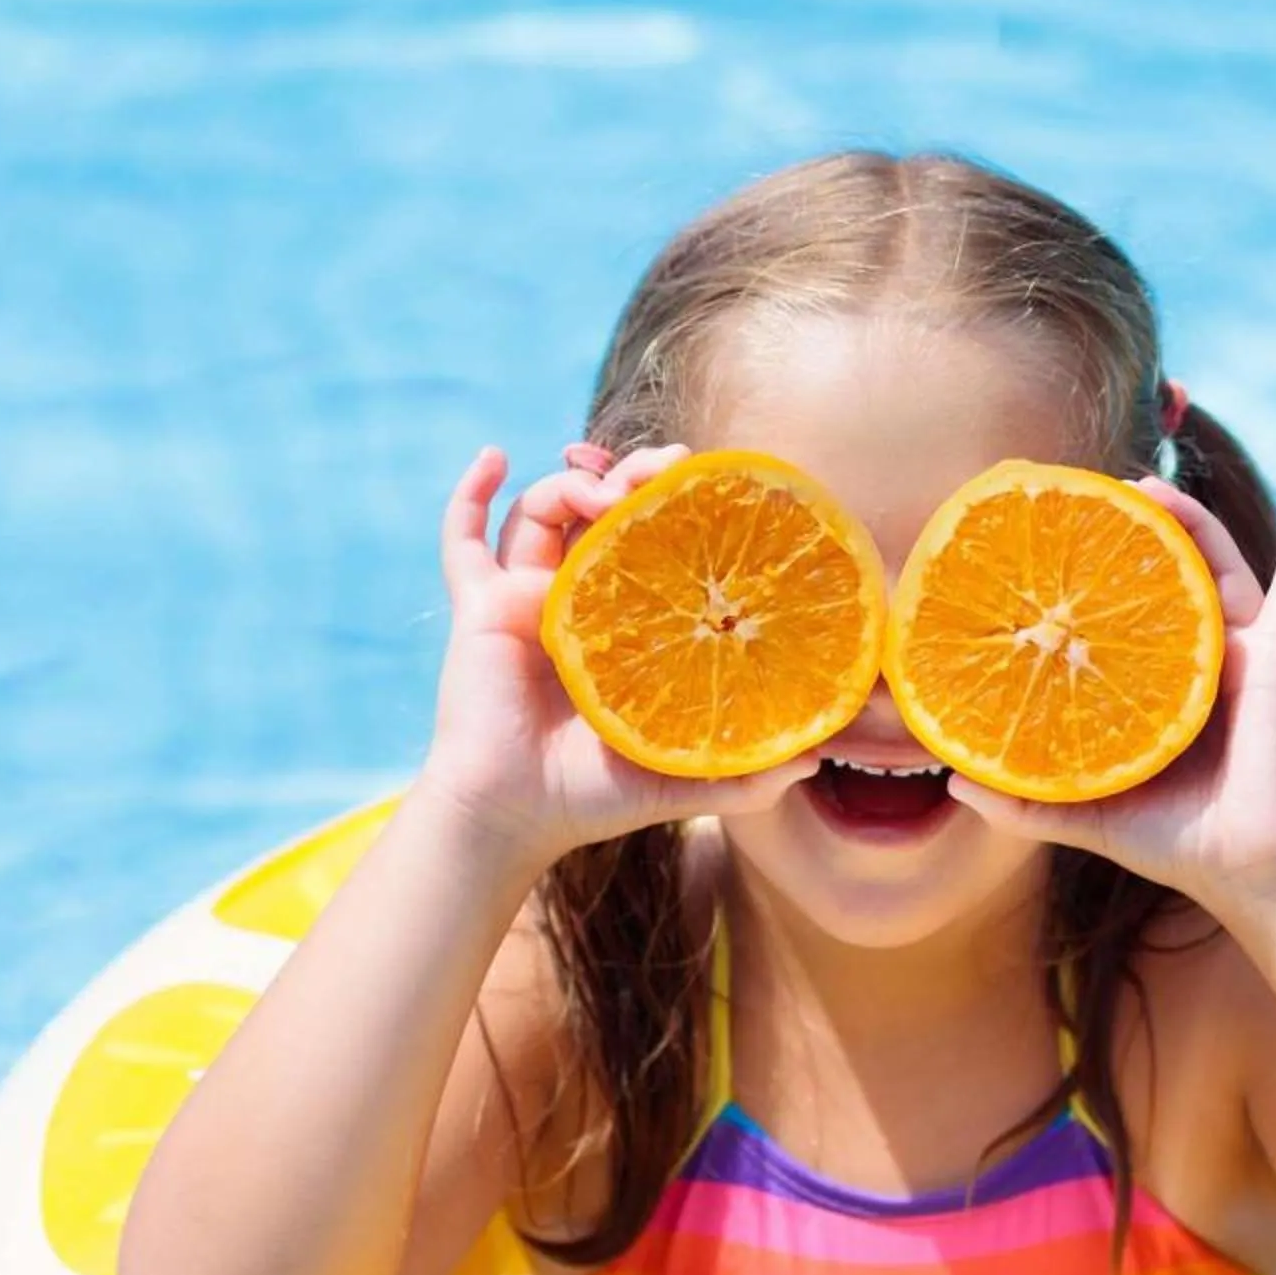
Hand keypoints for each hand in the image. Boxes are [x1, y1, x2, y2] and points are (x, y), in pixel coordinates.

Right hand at [411, 445, 809, 877]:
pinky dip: (469, 495)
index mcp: (622, 626)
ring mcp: (523, 598)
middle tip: (664, 470)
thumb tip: (814, 761)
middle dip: (632, 476)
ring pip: (542, 511)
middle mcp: (575, 600)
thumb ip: (744, 776)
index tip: (708, 485)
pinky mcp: (479, 609)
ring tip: (608, 488)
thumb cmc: (590, 798)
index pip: (652, 543)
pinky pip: (461, 541)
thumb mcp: (679, 780)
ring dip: (573, 482)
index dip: (675, 507)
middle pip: (600, 511)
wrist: (512, 818)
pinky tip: (490, 456)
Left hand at [943, 487, 1275, 929]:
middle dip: (1138, 531)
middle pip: (1169, 578)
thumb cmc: (1179, 843)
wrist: (1252, 872)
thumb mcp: (1088, 814)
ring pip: (1220, 570)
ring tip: (1156, 489)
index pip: (1123, 616)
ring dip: (1193, 524)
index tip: (1054, 536)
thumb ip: (1024, 801)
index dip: (1094, 576)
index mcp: (1161, 689)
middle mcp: (1201, 662)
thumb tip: (953, 783)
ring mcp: (1245, 658)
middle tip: (1097, 494)